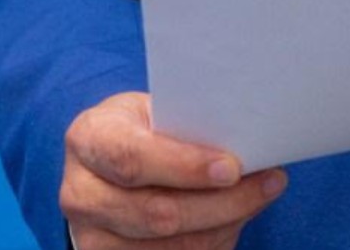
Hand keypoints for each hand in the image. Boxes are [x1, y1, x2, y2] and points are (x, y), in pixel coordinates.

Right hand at [62, 92, 286, 247]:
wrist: (108, 165)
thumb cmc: (142, 131)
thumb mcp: (155, 113)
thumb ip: (189, 127)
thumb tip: (251, 144)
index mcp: (89, 139)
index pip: (132, 158)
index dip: (184, 167)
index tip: (233, 167)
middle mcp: (81, 194)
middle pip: (156, 214)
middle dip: (221, 203)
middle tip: (268, 183)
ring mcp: (92, 238)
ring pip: (169, 248)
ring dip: (224, 227)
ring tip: (258, 199)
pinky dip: (212, 245)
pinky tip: (232, 223)